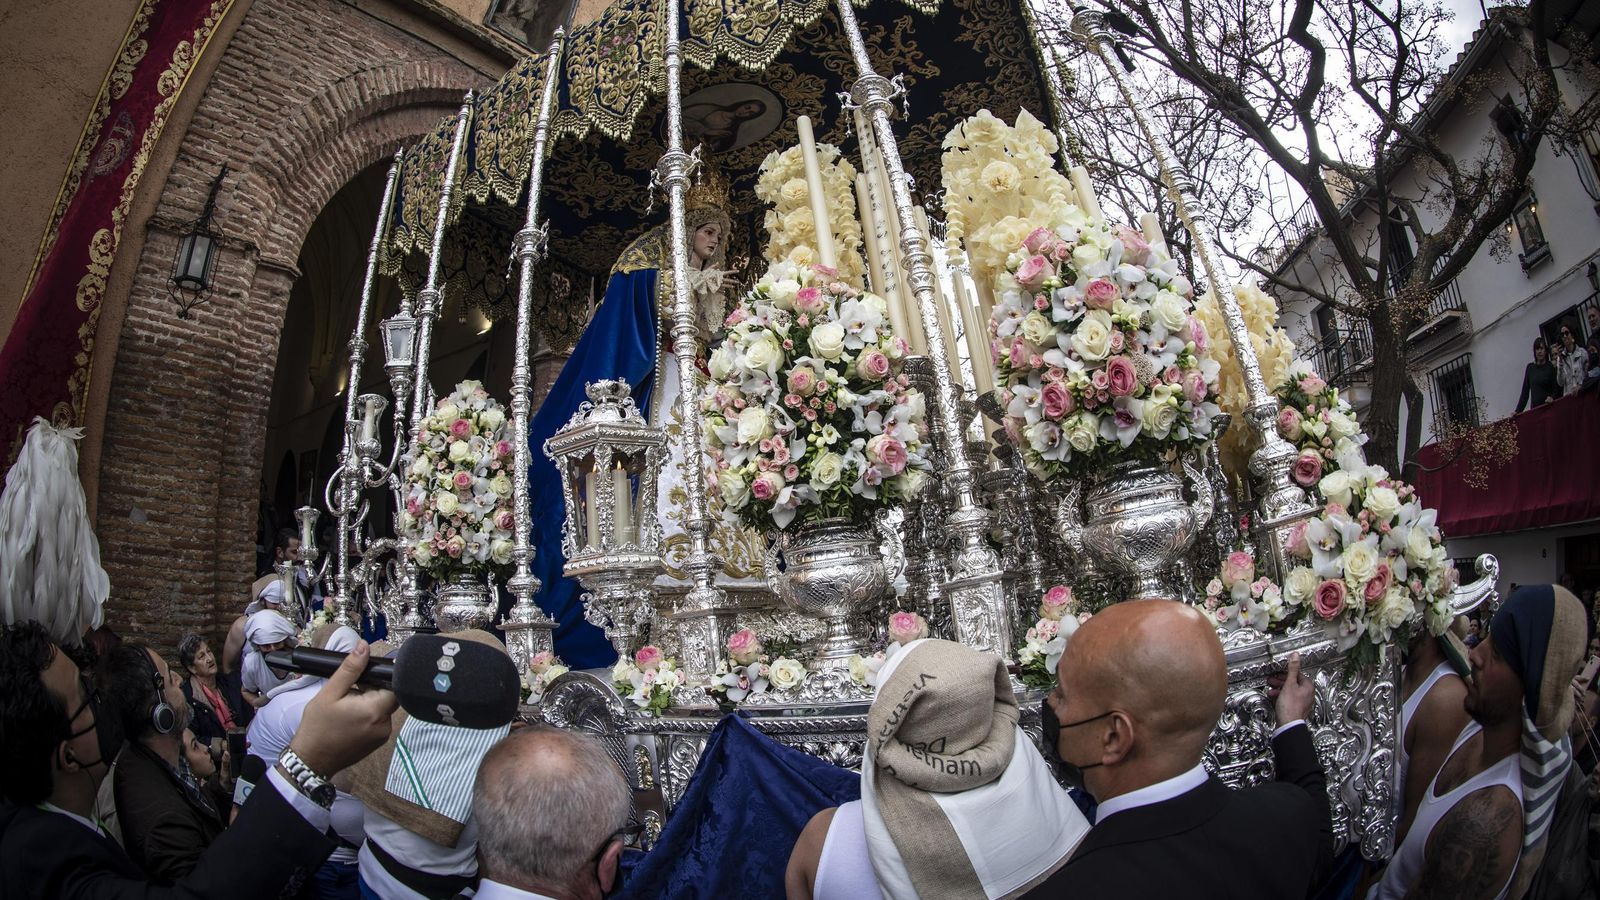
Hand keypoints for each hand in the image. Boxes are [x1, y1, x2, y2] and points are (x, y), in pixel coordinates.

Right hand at [287, 640, 396, 776]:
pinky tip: (350, 717)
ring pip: (383, 708)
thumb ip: (350, 669)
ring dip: (370, 702)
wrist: (311, 759)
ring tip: (347, 706)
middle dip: (372, 689)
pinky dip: (368, 715)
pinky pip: (379, 721)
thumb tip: (364, 647)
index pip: (394, 685)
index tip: (365, 677)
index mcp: (375, 711)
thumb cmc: (317, 728)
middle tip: (351, 691)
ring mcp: (382, 736)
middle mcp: (384, 725)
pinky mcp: (378, 742)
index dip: (380, 677)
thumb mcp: (330, 693)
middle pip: (389, 696)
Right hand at [1267, 651, 1314, 724]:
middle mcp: (1307, 694)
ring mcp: (1302, 702)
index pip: (1297, 674)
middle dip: (1280, 681)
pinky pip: (1287, 698)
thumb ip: (1292, 669)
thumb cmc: (1290, 705)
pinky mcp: (1295, 708)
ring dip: (1279, 688)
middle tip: (1272, 680)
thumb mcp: (1289, 684)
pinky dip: (1280, 696)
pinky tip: (1273, 696)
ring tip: (1270, 688)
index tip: (1278, 673)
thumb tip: (1295, 655)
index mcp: (1308, 687)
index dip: (1286, 673)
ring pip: (1289, 691)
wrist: (1288, 724)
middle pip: (1293, 683)